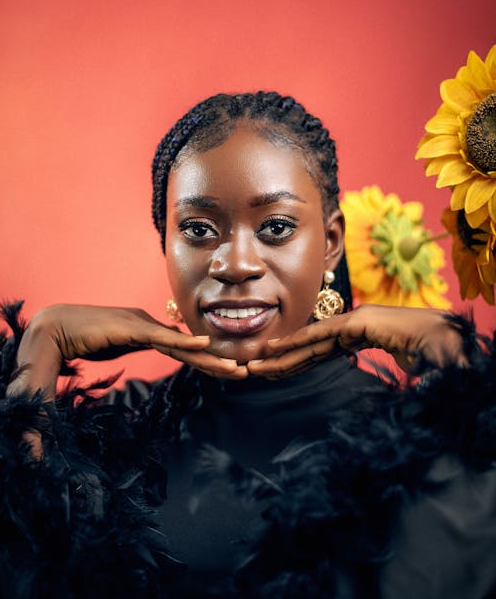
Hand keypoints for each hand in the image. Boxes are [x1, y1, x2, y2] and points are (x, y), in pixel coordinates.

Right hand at [8, 304, 247, 400]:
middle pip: (190, 349)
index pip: (183, 351)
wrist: (53, 329)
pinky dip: (184, 343)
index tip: (226, 372)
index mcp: (147, 333)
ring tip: (236, 369)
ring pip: (183, 346)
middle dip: (218, 362)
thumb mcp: (112, 350)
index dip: (205, 362)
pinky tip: (205, 346)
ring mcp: (143, 325)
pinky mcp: (132, 327)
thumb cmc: (79, 341)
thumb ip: (127, 353)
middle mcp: (150, 326)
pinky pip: (163, 338)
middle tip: (245, 373)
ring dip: (210, 359)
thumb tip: (133, 366)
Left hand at [247, 305, 468, 378]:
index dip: (295, 362)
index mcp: (358, 338)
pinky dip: (296, 342)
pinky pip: (320, 336)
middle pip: (307, 349)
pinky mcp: (355, 323)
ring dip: (279, 355)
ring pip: (308, 344)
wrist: (445, 337)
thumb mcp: (406, 364)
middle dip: (279, 361)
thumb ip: (396, 368)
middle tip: (251, 370)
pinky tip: (274, 349)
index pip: (319, 353)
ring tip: (254, 365)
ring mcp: (352, 324)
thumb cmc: (428, 350)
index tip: (274, 371)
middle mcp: (349, 328)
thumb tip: (406, 373)